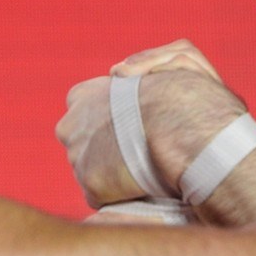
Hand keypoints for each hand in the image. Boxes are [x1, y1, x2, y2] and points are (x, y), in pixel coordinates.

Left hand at [57, 41, 246, 205]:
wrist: (186, 130)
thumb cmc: (185, 93)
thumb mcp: (176, 59)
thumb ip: (146, 61)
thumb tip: (118, 72)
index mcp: (81, 96)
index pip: (84, 112)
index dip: (110, 120)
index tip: (135, 126)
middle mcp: (70, 127)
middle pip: (83, 143)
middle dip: (106, 149)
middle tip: (140, 151)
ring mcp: (78, 159)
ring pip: (92, 172)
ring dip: (114, 173)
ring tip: (147, 171)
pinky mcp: (91, 187)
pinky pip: (103, 196)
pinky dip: (121, 195)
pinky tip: (143, 188)